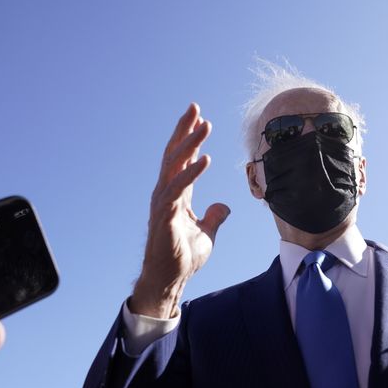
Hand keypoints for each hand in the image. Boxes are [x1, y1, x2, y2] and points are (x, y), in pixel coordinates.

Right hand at [131, 104, 230, 317]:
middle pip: (174, 154)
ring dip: (189, 143)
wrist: (169, 279)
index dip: (190, 139)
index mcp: (175, 194)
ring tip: (204, 124)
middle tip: (195, 108)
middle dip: (184, 130)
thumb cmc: (182, 257)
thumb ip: (214, 217)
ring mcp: (163, 202)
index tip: (200, 118)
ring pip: (174, 165)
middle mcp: (166, 193)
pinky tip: (205, 158)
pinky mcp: (165, 214)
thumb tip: (223, 206)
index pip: (182, 160)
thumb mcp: (206, 233)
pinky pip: (179, 188)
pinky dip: (191, 172)